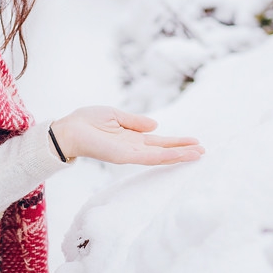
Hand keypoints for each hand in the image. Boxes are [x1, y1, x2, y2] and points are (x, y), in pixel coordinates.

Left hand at [49, 107, 203, 165]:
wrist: (69, 129)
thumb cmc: (87, 121)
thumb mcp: (115, 115)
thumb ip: (135, 121)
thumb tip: (155, 125)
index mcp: (132, 138)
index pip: (159, 142)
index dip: (176, 142)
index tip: (194, 141)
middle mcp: (133, 148)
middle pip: (164, 150)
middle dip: (183, 151)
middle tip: (203, 151)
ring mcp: (130, 154)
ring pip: (160, 156)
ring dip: (179, 155)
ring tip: (198, 154)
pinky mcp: (124, 156)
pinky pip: (148, 157)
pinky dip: (164, 156)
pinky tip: (178, 155)